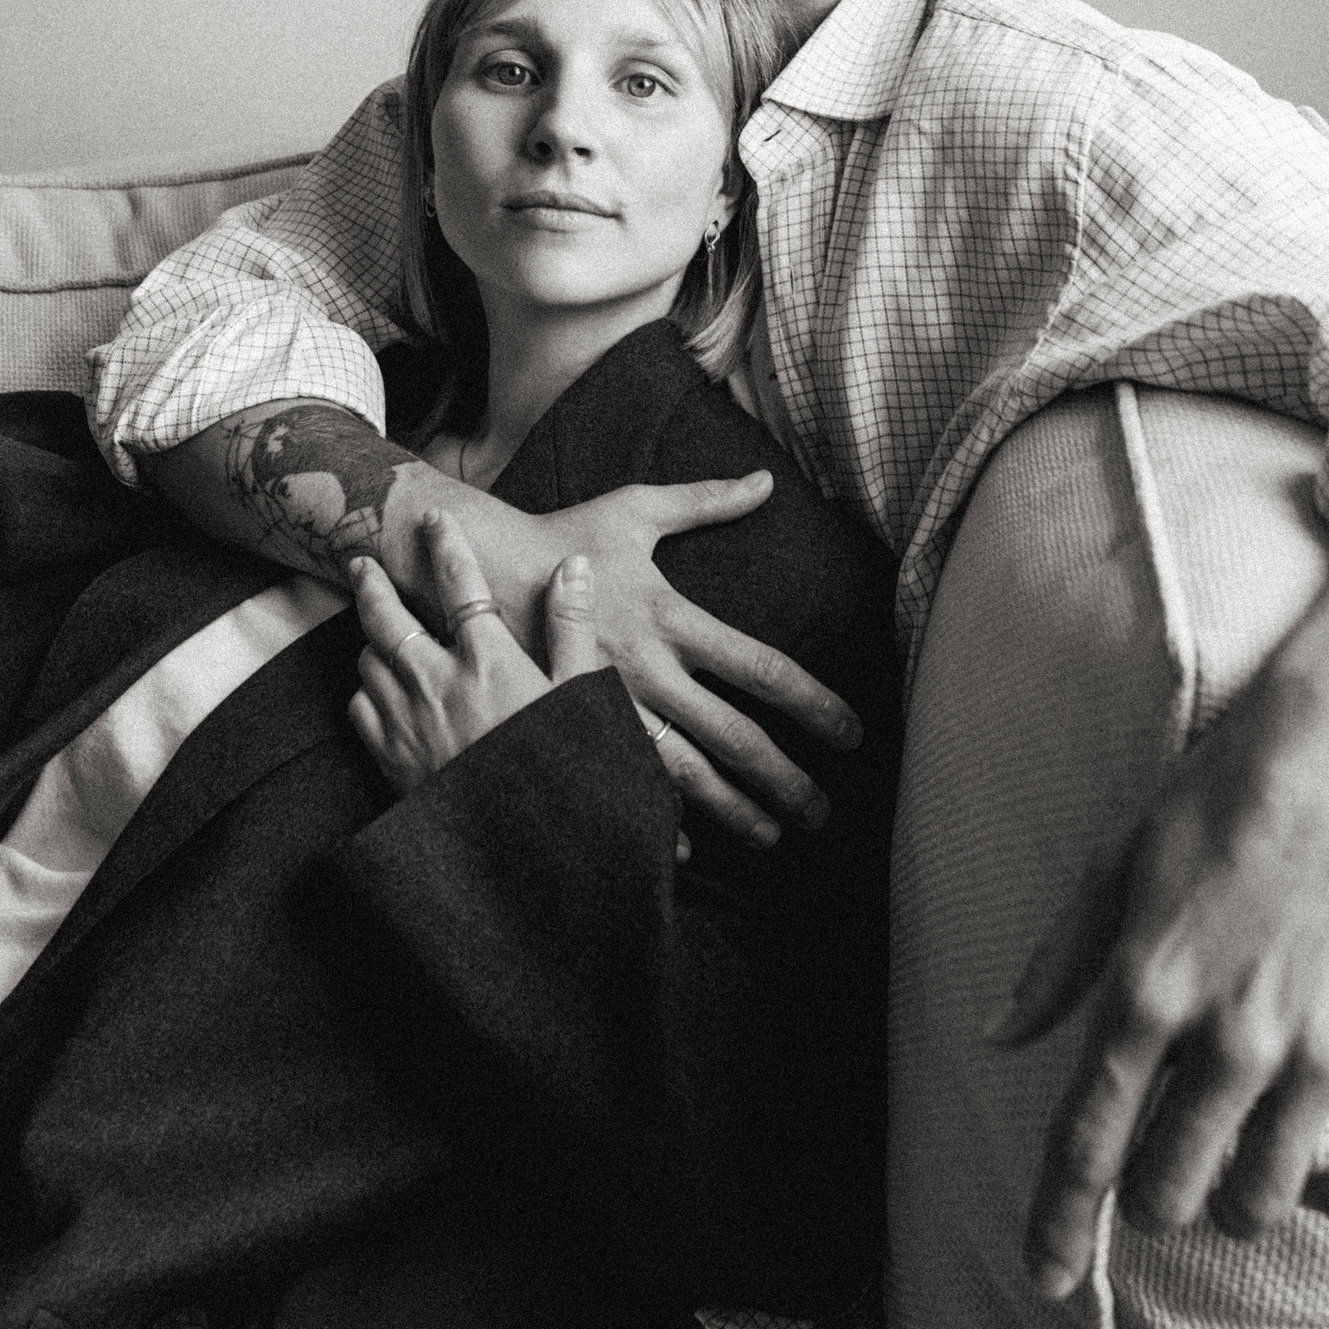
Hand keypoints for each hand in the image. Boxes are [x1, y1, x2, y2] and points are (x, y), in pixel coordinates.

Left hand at [346, 513, 606, 795]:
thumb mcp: (583, 697)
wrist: (527, 857)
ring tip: (372, 623)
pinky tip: (377, 688)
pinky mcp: (390, 762)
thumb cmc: (563, 773)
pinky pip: (361, 709)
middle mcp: (437, 685)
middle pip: (388, 617)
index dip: (446, 545)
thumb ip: (574, 628)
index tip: (434, 518)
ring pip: (369, 661)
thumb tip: (573, 566)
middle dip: (373, 582)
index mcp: (488, 663)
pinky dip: (366, 689)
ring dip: (370, 636)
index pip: (460, 585)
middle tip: (360, 558)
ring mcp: (407, 724)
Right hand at [439, 471, 860, 850]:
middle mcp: (648, 669)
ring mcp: (611, 703)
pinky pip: (623, 778)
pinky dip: (653, 817)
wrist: (478, 570)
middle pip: (732, 735)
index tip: (850, 732)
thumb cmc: (565, 536)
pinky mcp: (576, 723)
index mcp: (671, 617)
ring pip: (684, 772)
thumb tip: (765, 480)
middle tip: (821, 811)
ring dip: (732, 809)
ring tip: (771, 835)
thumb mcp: (636, 509)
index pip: (761, 668)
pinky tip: (684, 848)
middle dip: (783, 778)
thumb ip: (706, 499)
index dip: (813, 703)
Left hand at [994, 661, 1328, 1299]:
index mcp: (1145, 987)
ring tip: (1240, 1166)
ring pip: (1264, 1197)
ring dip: (1238, 1200)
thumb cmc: (1227, 788)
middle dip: (1154, 1204)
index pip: (1084, 1145)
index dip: (1057, 1226)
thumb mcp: (1118, 858)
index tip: (1048, 1280)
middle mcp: (1230, 1034)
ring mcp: (1326, 1049)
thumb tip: (994, 1037)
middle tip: (1164, 1180)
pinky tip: (1325, 1174)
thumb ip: (1059, 960)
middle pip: (1172, 1189)